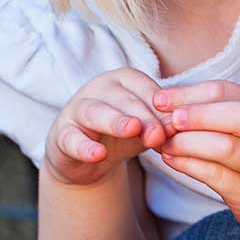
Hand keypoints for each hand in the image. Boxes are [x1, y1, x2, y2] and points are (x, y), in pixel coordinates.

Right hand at [43, 68, 171, 186]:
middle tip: (160, 134)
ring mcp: (77, 110)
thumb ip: (160, 127)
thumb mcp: (146, 130)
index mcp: (123, 81)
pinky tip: (98, 154)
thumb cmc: (123, 135)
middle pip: (123, 99)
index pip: (144, 87)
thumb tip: (178, 127)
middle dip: (144, 116)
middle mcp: (98, 89)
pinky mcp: (62, 135)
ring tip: (132, 130)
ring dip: (115, 121)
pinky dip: (85, 147)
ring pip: (95, 112)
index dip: (161, 106)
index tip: (177, 125)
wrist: (88, 158)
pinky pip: (72, 139)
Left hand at [154, 81, 239, 233]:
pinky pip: (217, 176)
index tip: (159, 100)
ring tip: (164, 143)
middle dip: (199, 115)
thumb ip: (210, 110)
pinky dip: (189, 165)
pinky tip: (171, 160)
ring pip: (226, 148)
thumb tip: (162, 101)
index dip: (190, 94)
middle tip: (168, 122)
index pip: (227, 91)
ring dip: (188, 143)